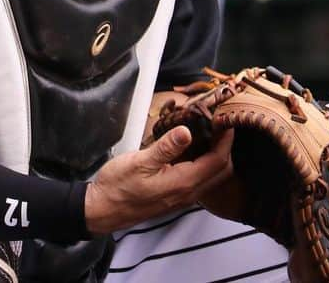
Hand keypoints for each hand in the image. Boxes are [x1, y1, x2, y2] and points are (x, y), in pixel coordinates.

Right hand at [84, 126, 233, 233]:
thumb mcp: (140, 162)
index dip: (226, 138)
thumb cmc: (117, 187)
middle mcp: (188, 192)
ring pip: (212, 175)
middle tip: (219, 123)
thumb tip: (187, 131)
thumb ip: (166, 147)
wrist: (102, 210)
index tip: (224, 119)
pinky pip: (199, 178)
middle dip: (225, 145)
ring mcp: (182, 195)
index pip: (218, 160)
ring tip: (209, 130)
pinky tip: (192, 146)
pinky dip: (204, 161)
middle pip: (221, 169)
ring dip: (215, 153)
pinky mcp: (175, 194)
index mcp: (183, 183)